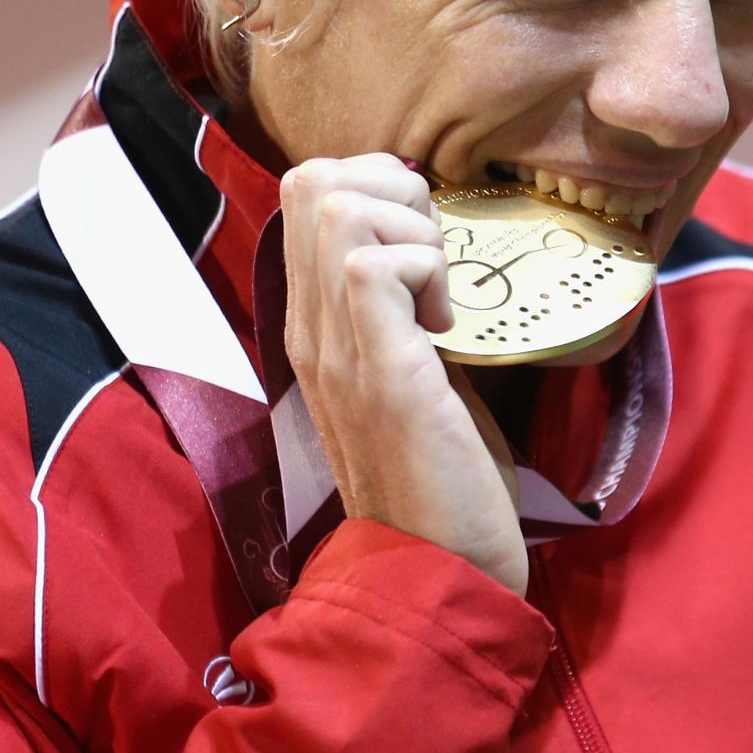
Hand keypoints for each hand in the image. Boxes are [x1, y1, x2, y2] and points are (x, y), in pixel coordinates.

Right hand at [279, 155, 525, 595]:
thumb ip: (401, 312)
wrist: (437, 573)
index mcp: (314, 327)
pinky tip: (447, 326)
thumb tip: (429, 248)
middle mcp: (310, 331)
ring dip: (411, 229)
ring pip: (338, 208)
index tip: (425, 246)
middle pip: (312, 180)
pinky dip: (425, 269)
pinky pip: (375, 267)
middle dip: (393, 189)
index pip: (305, 192)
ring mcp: (337, 352)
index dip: (376, 184)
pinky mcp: (381, 375)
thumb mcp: (409, 371)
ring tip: (439, 296)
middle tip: (434, 258)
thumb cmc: (440, 476)